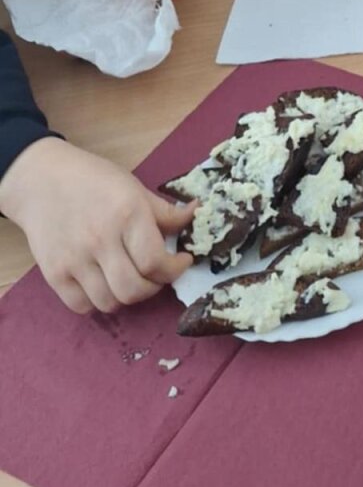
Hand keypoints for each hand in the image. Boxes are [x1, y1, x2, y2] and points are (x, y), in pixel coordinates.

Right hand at [0, 138, 194, 313]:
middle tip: (157, 274)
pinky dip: (98, 302)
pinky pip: (82, 306)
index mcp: (127, 214)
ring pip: (109, 303)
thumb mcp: (134, 187)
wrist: (41, 180)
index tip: (181, 262)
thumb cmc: (93, 180)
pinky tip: (104, 284)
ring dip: (127, 297)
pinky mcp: (53, 274)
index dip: (175, 269)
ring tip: (131, 279)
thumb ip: (165, 211)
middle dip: (154, 287)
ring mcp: (74, 260)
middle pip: (133, 289)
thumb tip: (196, 215)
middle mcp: (100, 240)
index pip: (155, 261)